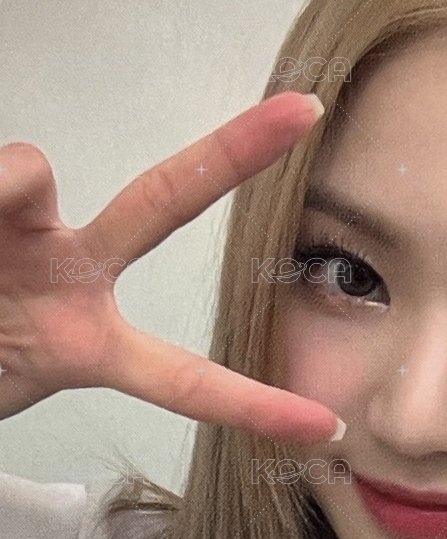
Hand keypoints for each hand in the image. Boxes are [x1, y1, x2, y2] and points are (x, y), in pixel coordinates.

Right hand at [0, 91, 344, 442]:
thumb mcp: (20, 375)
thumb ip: (58, 345)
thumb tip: (28, 192)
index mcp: (88, 342)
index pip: (185, 379)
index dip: (251, 407)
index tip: (323, 426)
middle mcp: (68, 271)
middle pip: (161, 203)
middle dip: (230, 156)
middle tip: (301, 112)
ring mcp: (24, 230)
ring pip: (27, 171)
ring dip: (4, 189)